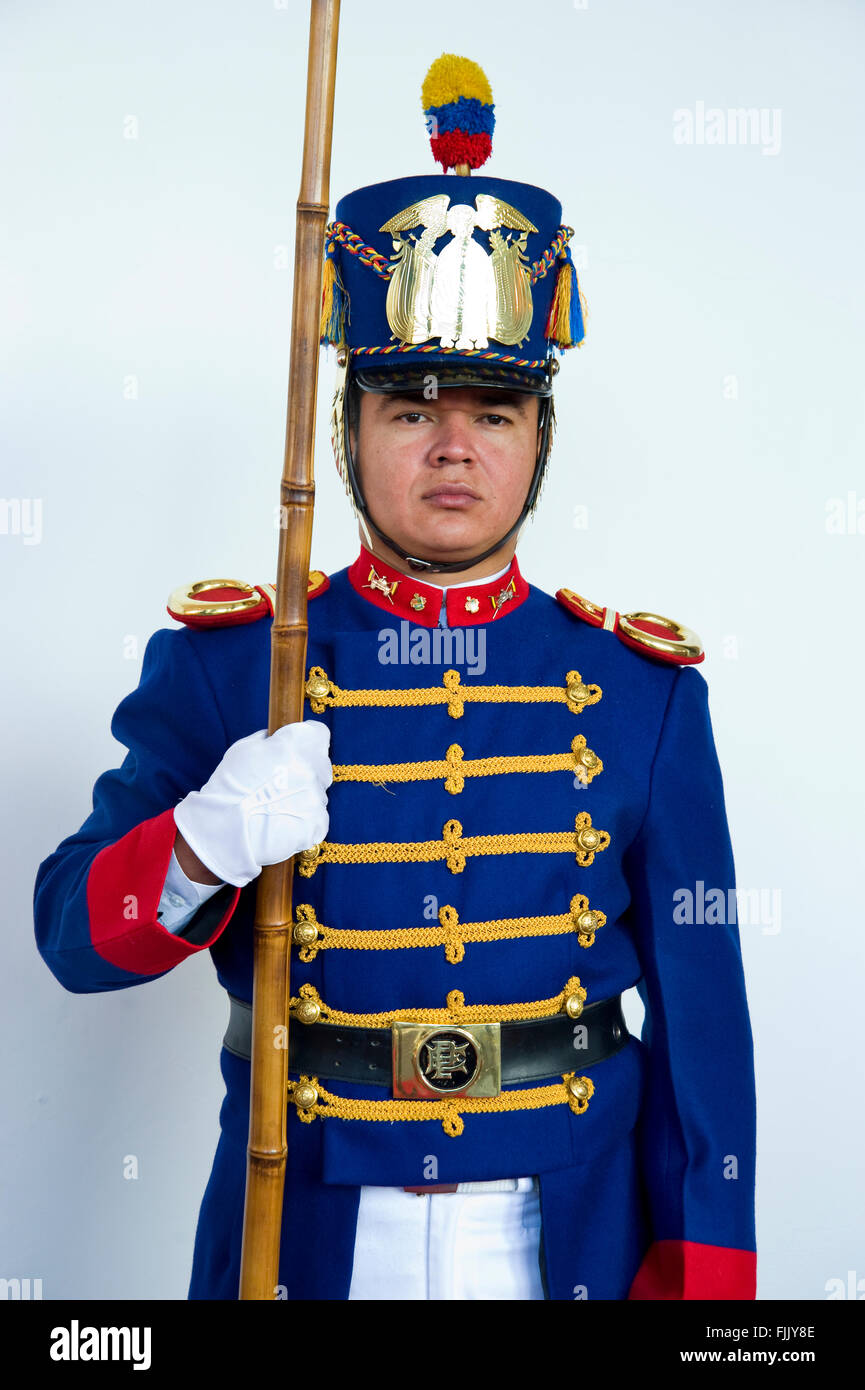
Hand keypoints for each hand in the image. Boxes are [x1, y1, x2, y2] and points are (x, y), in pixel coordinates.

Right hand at [173, 721, 331, 886]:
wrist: (224, 830)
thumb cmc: (229, 786)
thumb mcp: (244, 749)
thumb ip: (269, 741)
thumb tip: (278, 740)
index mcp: (297, 744)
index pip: (319, 733)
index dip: (306, 739)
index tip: (297, 747)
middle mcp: (313, 769)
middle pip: (319, 764)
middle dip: (305, 769)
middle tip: (281, 782)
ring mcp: (318, 798)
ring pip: (317, 792)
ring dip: (303, 796)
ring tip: (275, 807)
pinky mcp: (318, 824)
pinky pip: (316, 817)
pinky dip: (302, 819)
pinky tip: (281, 822)